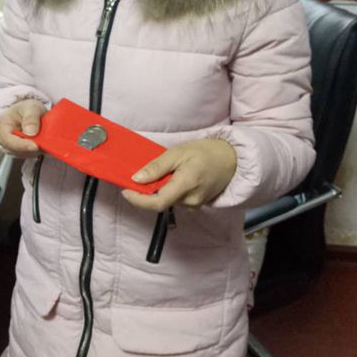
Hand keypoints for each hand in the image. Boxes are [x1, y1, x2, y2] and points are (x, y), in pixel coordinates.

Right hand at [0, 99, 46, 157]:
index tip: (35, 146)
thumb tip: (31, 132)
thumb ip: (31, 118)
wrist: (28, 113)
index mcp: (2, 126)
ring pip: (25, 154)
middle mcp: (4, 140)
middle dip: (32, 147)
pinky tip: (44, 142)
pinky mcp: (21, 152)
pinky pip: (31, 154)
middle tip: (46, 141)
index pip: (9, 140)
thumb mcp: (31, 107)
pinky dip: (39, 150)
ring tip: (46, 138)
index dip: (22, 145)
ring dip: (37, 149)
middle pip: (17, 150)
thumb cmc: (26, 109)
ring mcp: (11, 148)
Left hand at [122, 139, 236, 211]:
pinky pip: (175, 200)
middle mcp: (191, 199)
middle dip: (146, 192)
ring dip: (158, 190)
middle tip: (136, 177)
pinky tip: (170, 179)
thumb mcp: (178, 152)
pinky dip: (167, 191)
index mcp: (187, 184)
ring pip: (167, 201)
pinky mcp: (196, 205)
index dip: (138, 200)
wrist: (231, 159)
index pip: (158, 202)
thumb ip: (157, 167)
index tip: (125, 190)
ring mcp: (195, 205)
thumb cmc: (206, 152)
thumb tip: (137, 179)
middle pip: (160, 202)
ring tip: (158, 173)